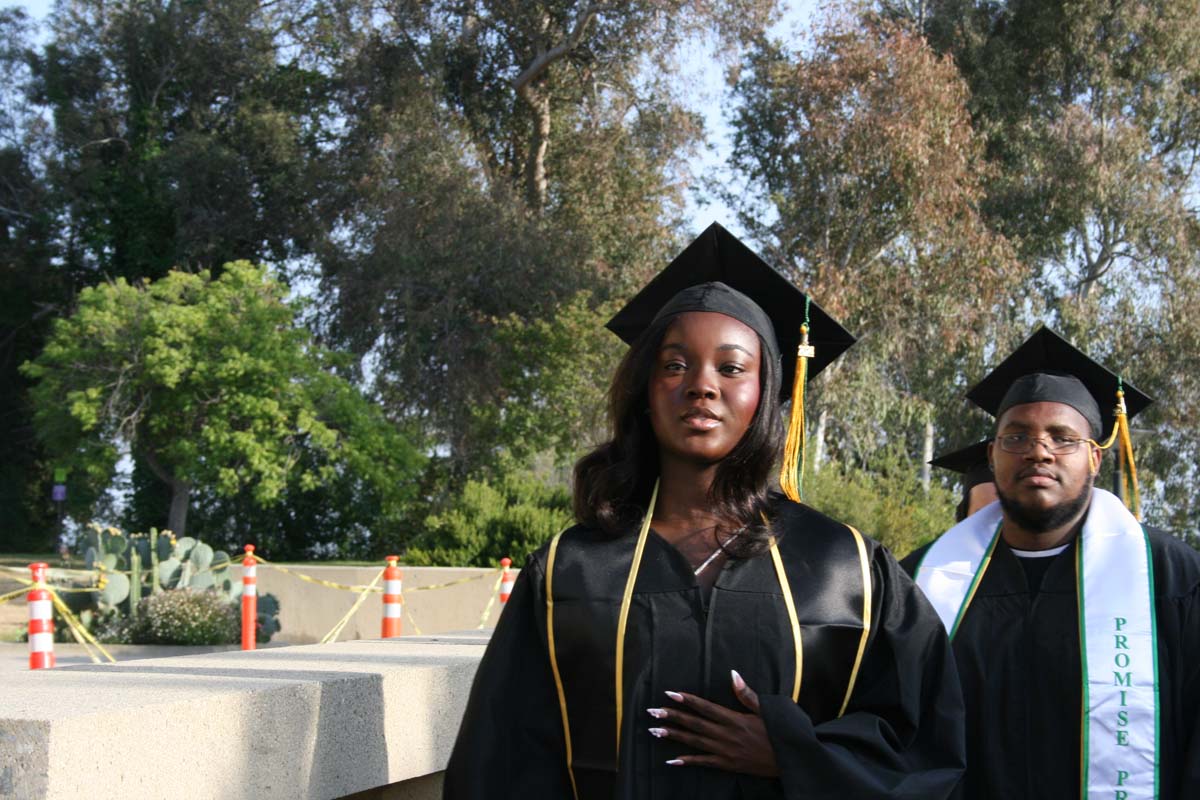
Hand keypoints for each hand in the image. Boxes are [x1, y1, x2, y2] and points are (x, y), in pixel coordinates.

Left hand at [645, 669, 778, 776]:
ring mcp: (725, 751)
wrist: (789, 760)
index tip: (670, 693)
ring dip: (674, 736)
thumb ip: (746, 694)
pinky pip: (704, 763)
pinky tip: (672, 760)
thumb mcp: (766, 710)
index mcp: (734, 719)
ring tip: (654, 731)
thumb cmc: (778, 733)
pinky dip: (688, 761)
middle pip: (694, 724)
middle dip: (672, 716)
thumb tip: (733, 674)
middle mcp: (726, 734)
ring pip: (694, 742)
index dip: (687, 700)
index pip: (705, 707)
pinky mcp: (727, 765)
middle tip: (652, 711)